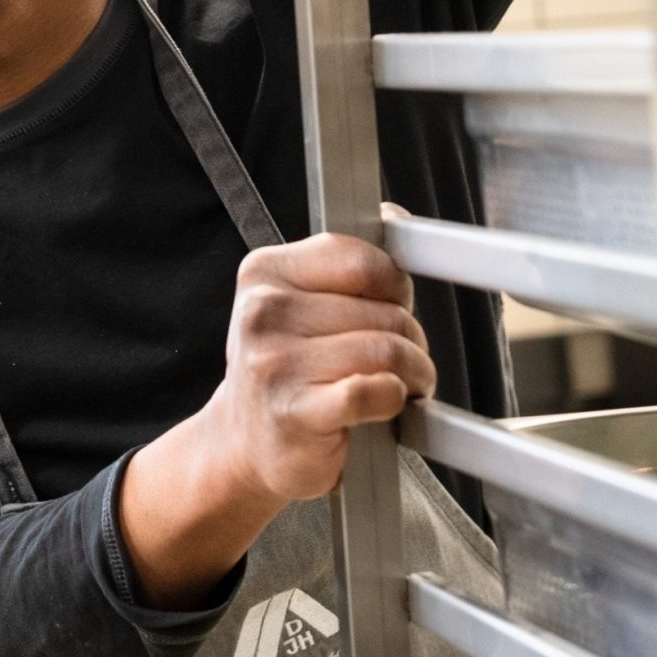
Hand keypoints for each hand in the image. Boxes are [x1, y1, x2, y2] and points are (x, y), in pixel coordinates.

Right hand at [205, 231, 436, 502]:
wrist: (243, 445)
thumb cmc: (287, 370)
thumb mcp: (300, 302)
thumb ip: (346, 263)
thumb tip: (393, 211)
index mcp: (265, 272)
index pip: (363, 260)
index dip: (394, 288)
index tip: (391, 309)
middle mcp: (263, 312)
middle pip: (385, 311)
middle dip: (409, 339)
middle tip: (401, 360)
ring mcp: (275, 363)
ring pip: (388, 351)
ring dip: (413, 374)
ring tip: (402, 384)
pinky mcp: (295, 412)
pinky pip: (375, 391)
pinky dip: (394, 400)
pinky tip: (383, 405)